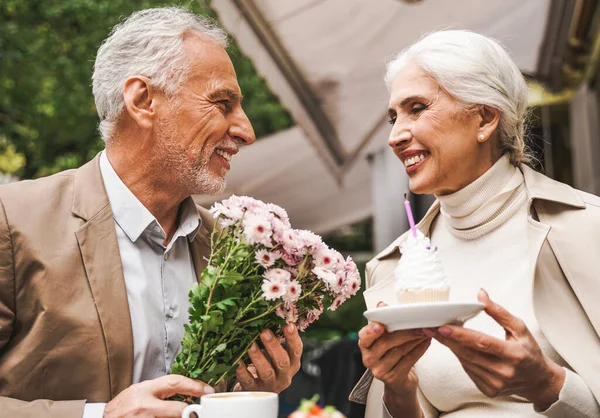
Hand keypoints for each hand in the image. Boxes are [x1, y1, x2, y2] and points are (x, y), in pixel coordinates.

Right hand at [103, 375, 213, 417]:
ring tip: (180, 415)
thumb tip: (185, 392)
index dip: (194, 385)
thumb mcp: (139, 392)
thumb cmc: (122, 407)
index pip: (174, 383)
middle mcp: (145, 405)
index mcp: (145, 390)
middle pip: (177, 409)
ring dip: (178, 417)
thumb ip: (160, 392)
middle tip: (198, 412)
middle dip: (190, 412)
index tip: (208, 390)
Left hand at [235, 323, 302, 392]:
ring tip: (251, 345)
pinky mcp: (255, 390)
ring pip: (267, 372)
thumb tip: (270, 314)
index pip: (297, 350)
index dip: (293, 338)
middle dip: (273, 346)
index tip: (288, 324)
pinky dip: (243, 372)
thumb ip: (277, 339)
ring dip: (258, 358)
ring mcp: (270, 384)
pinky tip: (238, 362)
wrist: (260, 391)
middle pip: (282, 361)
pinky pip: (249, 381)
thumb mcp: (277, 353)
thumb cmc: (269, 365)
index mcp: (292, 363)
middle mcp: (284, 375)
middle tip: (264, 332)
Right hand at [358, 303, 430, 398]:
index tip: (380, 326)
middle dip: (404, 332)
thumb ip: (383, 320)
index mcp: (364, 345)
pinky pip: (408, 361)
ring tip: (425, 331)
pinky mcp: (393, 378)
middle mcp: (369, 359)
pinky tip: (426, 342)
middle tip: (418, 325)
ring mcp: (380, 370)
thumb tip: (381, 305)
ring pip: (399, 351)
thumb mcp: (384, 337)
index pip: (364, 336)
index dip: (371, 331)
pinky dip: (419, 350)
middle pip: (386, 343)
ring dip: (415, 340)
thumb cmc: (390, 352)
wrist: (398, 380)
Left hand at [432, 289, 564, 409]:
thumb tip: (481, 294)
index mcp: (513, 354)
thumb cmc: (529, 352)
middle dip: (447, 338)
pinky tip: (455, 347)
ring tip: (438, 334)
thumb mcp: (520, 328)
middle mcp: (504, 372)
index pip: (482, 342)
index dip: (460, 335)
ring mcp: (495, 384)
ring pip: (465, 361)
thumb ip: (499, 312)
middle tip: (430, 327)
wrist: (539, 381)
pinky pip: (468, 370)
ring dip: (451, 346)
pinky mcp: (488, 390)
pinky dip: (460, 357)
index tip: (442, 327)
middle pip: (468, 352)